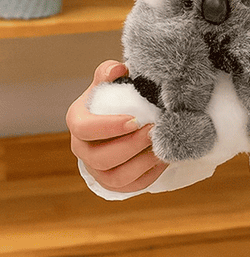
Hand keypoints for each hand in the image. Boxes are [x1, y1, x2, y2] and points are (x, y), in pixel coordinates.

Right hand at [66, 60, 167, 192]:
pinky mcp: (112, 182)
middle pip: (101, 159)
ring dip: (141, 164)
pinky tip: (163, 159)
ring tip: (161, 147)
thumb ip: (110, 71)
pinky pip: (129, 187)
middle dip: (131, 146)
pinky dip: (148, 176)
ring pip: (115, 178)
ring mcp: (96, 169)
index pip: (85, 129)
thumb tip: (119, 69)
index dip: (109, 127)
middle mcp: (82, 148)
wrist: (119, 114)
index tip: (136, 120)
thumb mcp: (110, 78)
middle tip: (154, 131)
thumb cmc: (114, 94)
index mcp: (78, 120)